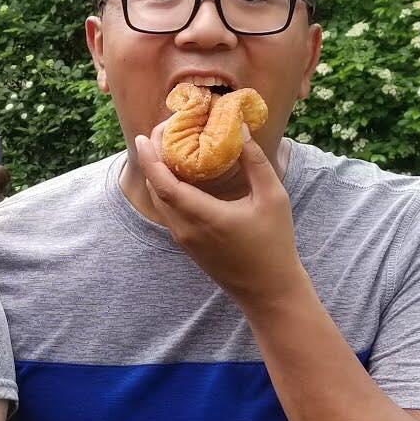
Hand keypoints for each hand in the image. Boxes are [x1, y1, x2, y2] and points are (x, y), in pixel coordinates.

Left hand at [127, 129, 305, 310]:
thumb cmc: (274, 244)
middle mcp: (186, 229)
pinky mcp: (188, 245)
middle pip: (157, 189)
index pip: (164, 184)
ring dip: (160, 174)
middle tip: (165, 133)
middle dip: (154, 159)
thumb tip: (240, 128)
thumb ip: (255, 162)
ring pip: (161, 201)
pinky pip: (170, 211)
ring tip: (171, 148)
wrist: (269, 292)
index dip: (150, 159)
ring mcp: (185, 240)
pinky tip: (182, 174)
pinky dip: (168, 189)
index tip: (145, 136)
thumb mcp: (272, 198)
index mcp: (203, 217)